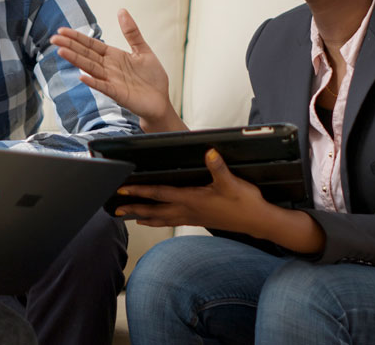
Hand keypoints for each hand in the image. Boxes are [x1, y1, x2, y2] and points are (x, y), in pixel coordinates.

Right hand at [50, 9, 182, 130]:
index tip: (62, 30)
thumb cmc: (151, 78)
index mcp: (113, 56)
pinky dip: (93, 82)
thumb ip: (131, 32)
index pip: (91, 45)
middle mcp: (109, 68)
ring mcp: (111, 81)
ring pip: (90, 68)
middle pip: (86, 54)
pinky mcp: (118, 94)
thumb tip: (121, 10)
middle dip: (70, 46)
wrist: (161, 101)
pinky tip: (82, 77)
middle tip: (54, 38)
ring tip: (61, 51)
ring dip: (76, 60)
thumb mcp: (143, 50)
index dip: (77, 37)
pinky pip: (104, 87)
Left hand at [115, 148, 268, 230]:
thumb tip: (209, 152)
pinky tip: (156, 220)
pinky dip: (159, 221)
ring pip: (162, 218)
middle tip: (116, 208)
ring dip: (144, 216)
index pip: (160, 194)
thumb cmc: (245, 203)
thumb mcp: (232, 182)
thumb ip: (219, 167)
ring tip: (129, 216)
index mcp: (192, 199)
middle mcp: (188, 210)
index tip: (124, 189)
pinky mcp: (198, 220)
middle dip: (134, 208)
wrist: (259, 222)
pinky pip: (172, 221)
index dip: (140, 191)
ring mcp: (193, 217)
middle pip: (155, 210)